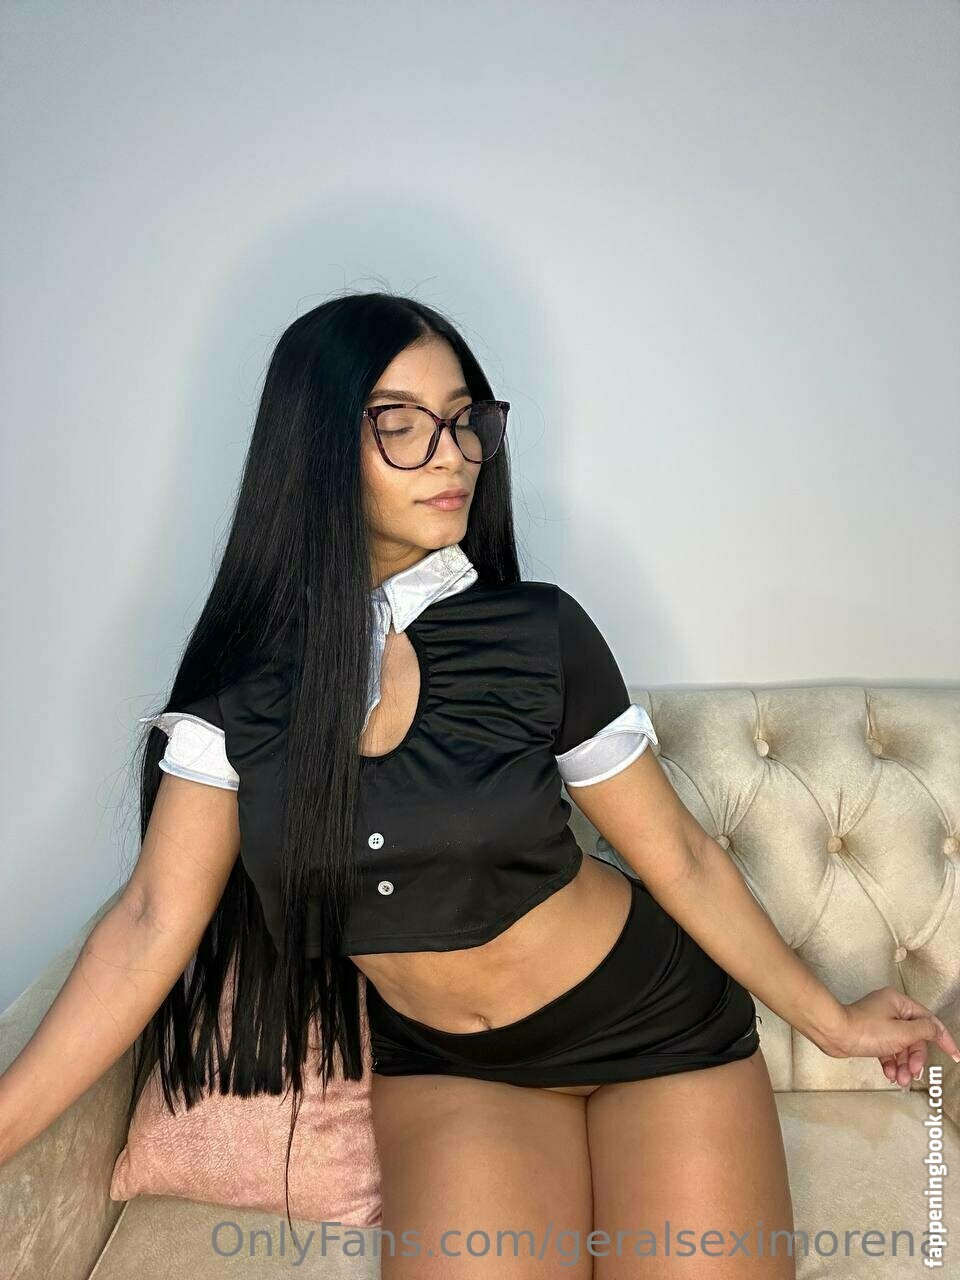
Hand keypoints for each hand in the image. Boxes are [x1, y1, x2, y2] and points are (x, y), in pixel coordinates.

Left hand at [819, 987, 959, 1085]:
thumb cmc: (867, 1030)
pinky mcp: (871, 1035)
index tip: (954, 1056)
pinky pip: (888, 1050)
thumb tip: (934, 1030)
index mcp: (899, 1003)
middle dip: (915, 1059)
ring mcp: (880, 1023)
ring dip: (903, 1065)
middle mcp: (891, 1010)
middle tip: (913, 1075)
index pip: (929, 1021)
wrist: (834, 1033)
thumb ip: (923, 1031)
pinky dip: (890, 1063)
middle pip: (914, 1037)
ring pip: (901, 1046)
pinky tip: (889, 1075)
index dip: (943, 1039)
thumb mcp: (902, 1032)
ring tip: (900, 1081)